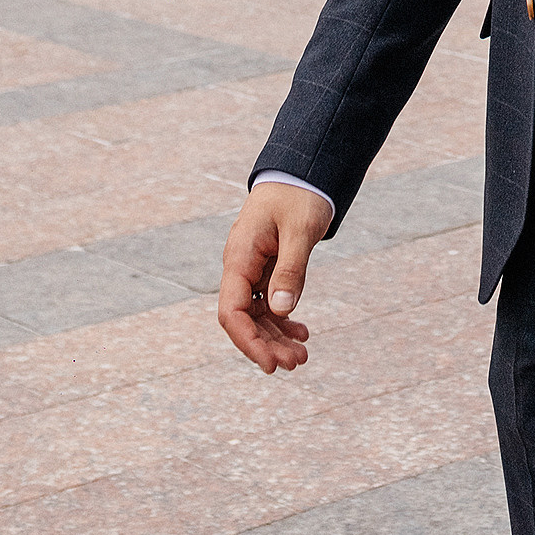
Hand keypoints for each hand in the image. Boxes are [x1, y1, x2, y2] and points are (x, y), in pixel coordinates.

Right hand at [218, 183, 333, 372]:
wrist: (302, 171)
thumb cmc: (299, 195)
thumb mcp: (299, 230)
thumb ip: (291, 269)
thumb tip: (282, 311)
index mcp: (240, 256)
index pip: (232, 311)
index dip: (248, 341)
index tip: (271, 364)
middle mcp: (241, 265)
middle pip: (244, 319)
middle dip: (266, 345)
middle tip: (297, 363)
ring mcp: (252, 268)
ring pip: (257, 314)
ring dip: (276, 337)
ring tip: (302, 356)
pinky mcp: (265, 268)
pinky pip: (268, 302)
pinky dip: (283, 320)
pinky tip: (301, 332)